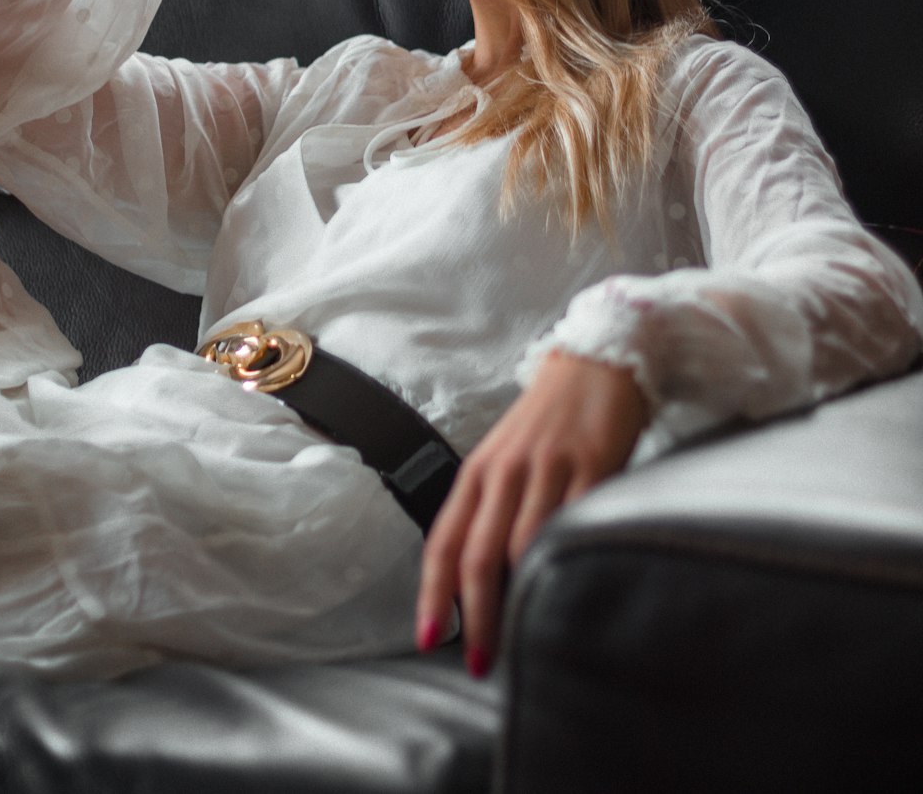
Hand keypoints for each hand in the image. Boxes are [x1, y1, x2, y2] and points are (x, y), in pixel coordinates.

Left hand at [415, 351, 647, 676]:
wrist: (595, 361)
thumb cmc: (549, 420)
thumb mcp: (507, 457)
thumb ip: (492, 509)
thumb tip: (478, 580)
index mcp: (480, 470)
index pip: (445, 540)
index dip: (434, 593)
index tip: (428, 638)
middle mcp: (507, 470)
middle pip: (479, 554)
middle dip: (477, 617)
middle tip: (481, 662)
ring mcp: (551, 467)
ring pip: (524, 544)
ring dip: (522, 599)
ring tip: (526, 640)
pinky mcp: (594, 463)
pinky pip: (577, 520)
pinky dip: (569, 559)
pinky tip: (572, 590)